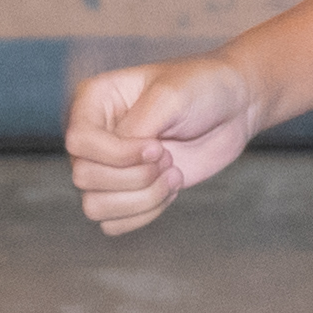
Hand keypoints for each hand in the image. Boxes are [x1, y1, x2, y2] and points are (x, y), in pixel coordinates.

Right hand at [65, 54, 269, 235]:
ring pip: (95, 207)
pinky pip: (113, 224)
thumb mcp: (170, 97)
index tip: (158, 147)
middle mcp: (93, 137)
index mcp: (93, 102)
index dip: (117, 154)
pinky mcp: (127, 191)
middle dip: (134, 177)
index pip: (78, 142)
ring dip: (142, 198)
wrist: (233, 107)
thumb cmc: (201, 88)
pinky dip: (145, 214)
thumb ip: (137, 127)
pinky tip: (170, 188)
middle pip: (83, 178)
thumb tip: (115, 161)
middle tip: (168, 157)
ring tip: (173, 174)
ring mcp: (108, 166)